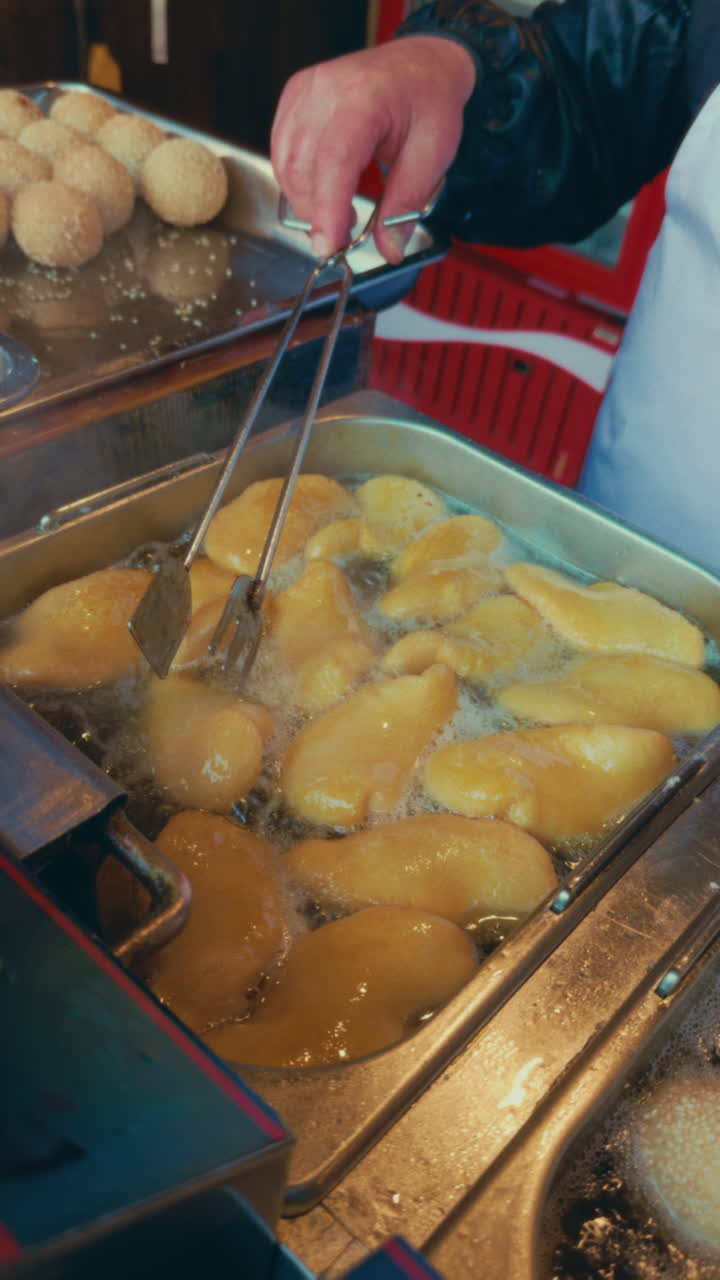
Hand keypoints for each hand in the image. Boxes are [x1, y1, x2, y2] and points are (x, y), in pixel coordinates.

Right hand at [271, 36, 475, 263]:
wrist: (421, 63)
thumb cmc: (429, 100)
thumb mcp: (434, 154)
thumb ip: (406, 203)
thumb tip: (389, 249)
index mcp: (366, 95)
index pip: (334, 159)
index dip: (327, 209)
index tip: (329, 247)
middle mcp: (326, 88)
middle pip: (302, 166)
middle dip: (317, 214)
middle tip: (344, 238)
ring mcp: (304, 91)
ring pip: (285, 164)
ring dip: (305, 202)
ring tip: (339, 215)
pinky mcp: (294, 100)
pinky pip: (281, 152)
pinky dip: (297, 183)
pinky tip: (323, 191)